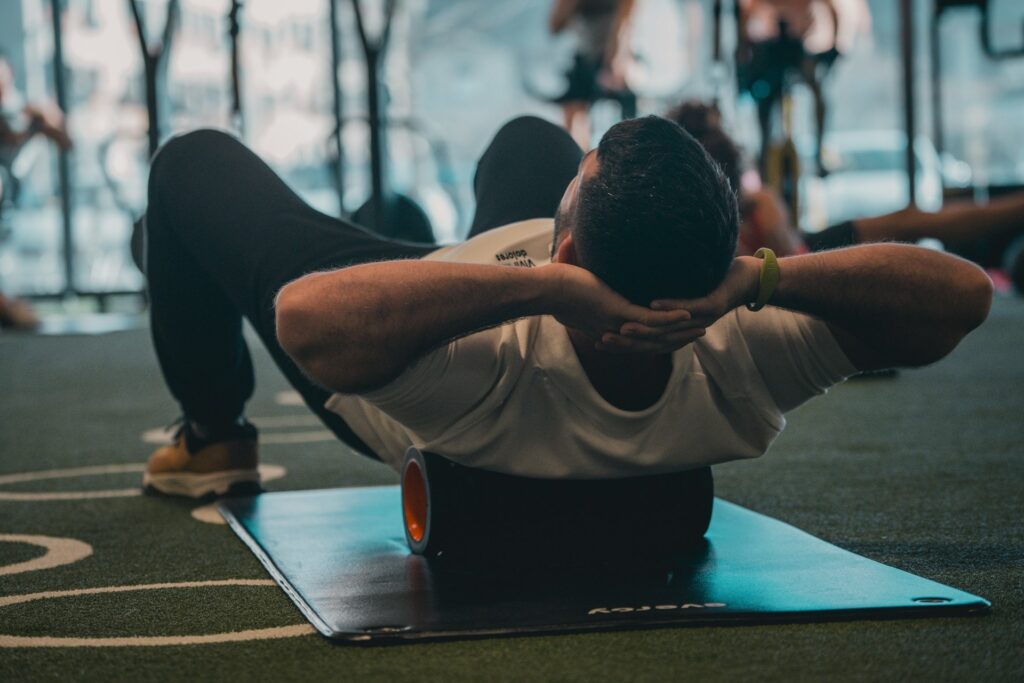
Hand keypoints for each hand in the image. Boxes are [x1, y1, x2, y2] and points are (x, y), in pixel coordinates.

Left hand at [544, 263, 695, 352]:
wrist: (544, 289)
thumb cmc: (553, 284)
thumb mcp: (571, 274)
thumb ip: (576, 260)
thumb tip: (571, 239)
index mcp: (607, 323)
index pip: (639, 334)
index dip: (658, 334)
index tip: (674, 329)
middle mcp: (615, 327)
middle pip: (653, 338)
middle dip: (677, 336)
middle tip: (698, 331)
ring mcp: (617, 321)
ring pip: (657, 331)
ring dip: (681, 329)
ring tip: (702, 325)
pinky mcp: (618, 312)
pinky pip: (651, 320)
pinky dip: (671, 318)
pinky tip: (689, 314)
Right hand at [597, 257, 761, 352]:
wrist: (745, 278)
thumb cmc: (707, 281)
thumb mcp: (672, 289)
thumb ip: (650, 293)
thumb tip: (623, 288)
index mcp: (675, 330)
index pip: (643, 342)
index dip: (621, 345)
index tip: (598, 341)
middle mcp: (686, 330)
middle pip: (651, 342)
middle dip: (626, 342)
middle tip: (602, 339)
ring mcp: (700, 319)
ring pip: (667, 329)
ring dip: (644, 329)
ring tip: (621, 326)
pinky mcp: (713, 306)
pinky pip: (689, 308)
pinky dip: (670, 308)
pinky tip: (653, 303)